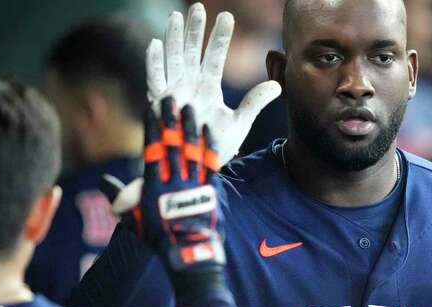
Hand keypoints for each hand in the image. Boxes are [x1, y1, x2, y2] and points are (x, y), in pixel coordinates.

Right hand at [104, 97, 223, 271]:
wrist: (189, 256)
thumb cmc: (159, 239)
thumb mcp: (134, 220)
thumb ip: (121, 199)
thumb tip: (103, 183)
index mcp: (153, 187)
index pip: (151, 150)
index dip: (151, 128)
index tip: (151, 109)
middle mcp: (173, 181)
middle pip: (172, 144)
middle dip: (170, 120)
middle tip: (171, 98)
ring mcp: (193, 184)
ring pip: (192, 149)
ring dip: (190, 127)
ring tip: (189, 107)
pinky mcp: (211, 190)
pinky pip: (211, 163)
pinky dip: (209, 145)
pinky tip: (208, 129)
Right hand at [146, 3, 280, 167]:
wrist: (198, 167)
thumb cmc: (215, 146)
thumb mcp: (240, 123)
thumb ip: (255, 102)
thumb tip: (278, 85)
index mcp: (208, 87)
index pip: (215, 56)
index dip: (220, 37)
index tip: (227, 15)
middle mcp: (190, 85)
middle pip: (191, 51)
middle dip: (195, 29)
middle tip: (198, 6)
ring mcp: (174, 92)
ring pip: (172, 59)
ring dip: (174, 38)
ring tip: (177, 16)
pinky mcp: (160, 104)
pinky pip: (154, 80)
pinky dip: (153, 63)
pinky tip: (154, 43)